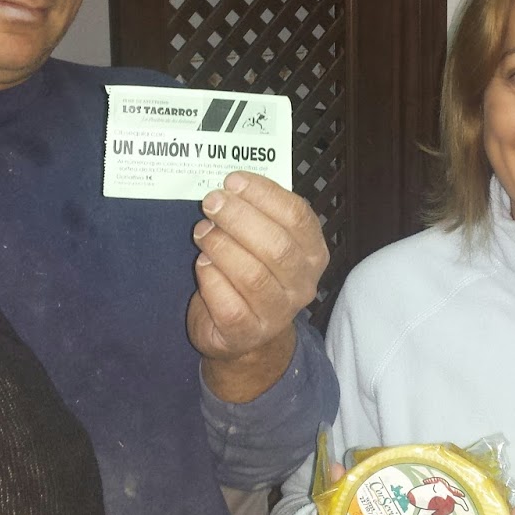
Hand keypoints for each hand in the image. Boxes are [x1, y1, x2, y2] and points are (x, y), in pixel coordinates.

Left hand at [188, 172, 327, 401]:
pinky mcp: (248, 332)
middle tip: (211, 203)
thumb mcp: (263, 240)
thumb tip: (231, 187)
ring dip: (220, 246)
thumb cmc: (251, 273)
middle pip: (276, 245)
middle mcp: (302, 283)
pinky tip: (202, 264)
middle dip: (238, 218)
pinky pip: (229, 303)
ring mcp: (278, 312)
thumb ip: (257, 214)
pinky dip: (211, 278)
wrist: (242, 333)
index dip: (263, 194)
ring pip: (252, 274)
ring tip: (202, 232)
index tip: (233, 180)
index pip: (298, 216)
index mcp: (312, 252)